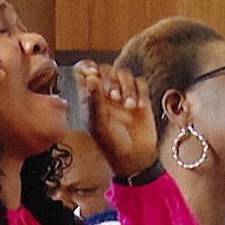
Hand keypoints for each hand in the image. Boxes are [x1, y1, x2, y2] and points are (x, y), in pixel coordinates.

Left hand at [73, 61, 156, 177]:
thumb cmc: (112, 143)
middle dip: (110, 80)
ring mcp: (123, 94)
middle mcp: (106, 93)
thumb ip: (95, 99)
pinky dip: (141, 93)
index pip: (84, 72)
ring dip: (127, 87)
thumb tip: (91, 76)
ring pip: (124, 74)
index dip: (87, 68)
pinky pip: (141, 83)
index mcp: (90, 97)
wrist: (134, 157)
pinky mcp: (140, 97)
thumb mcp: (99, 123)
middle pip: (106, 69)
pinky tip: (139, 107)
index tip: (93, 74)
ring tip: (128, 106)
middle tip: (114, 97)